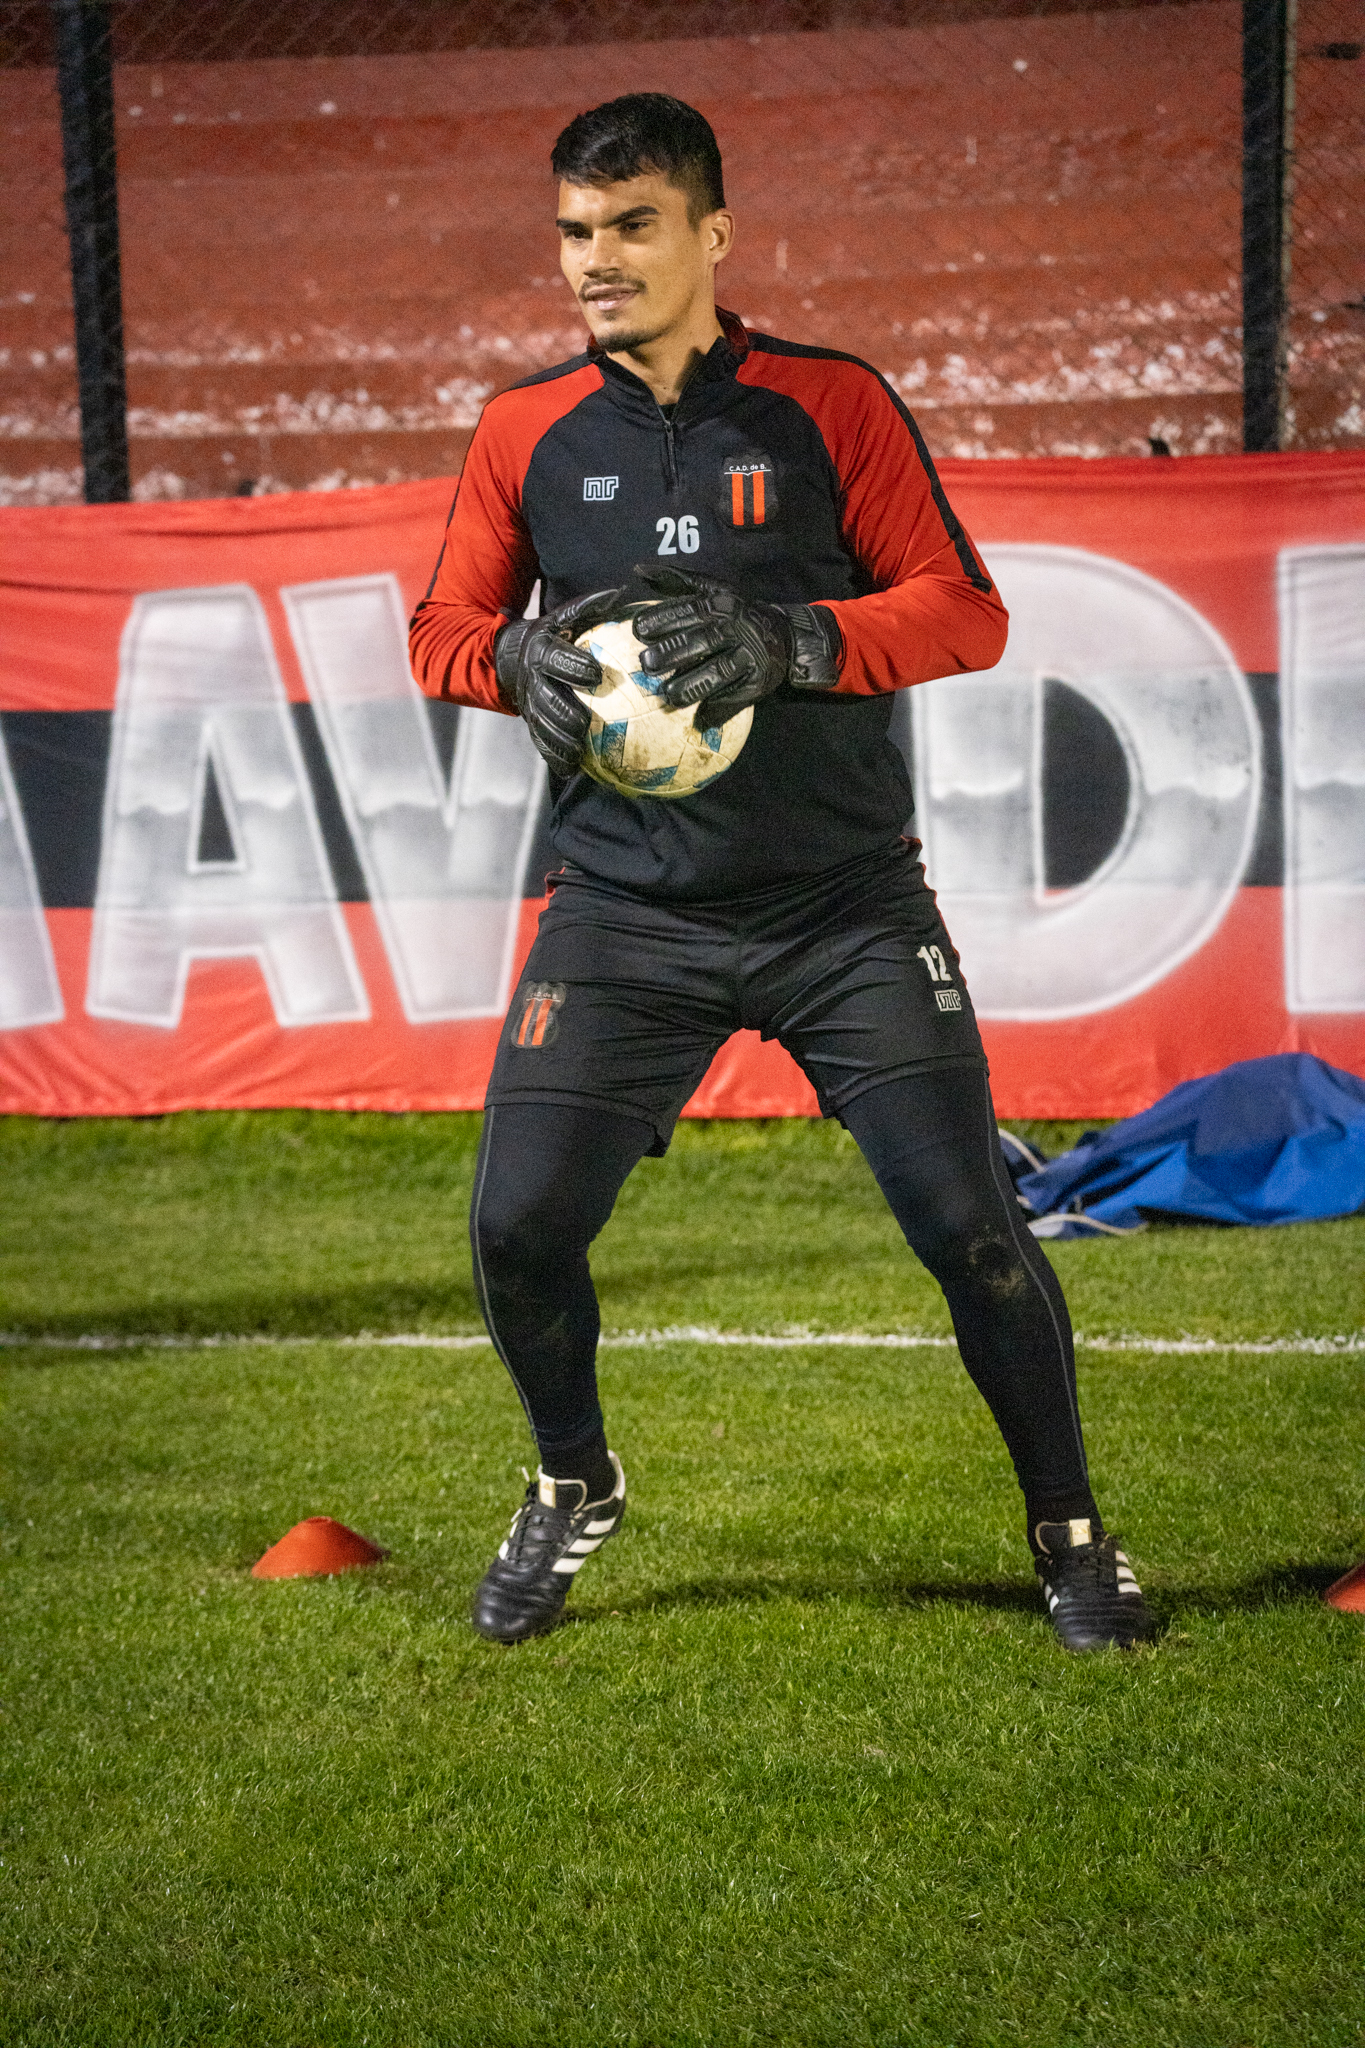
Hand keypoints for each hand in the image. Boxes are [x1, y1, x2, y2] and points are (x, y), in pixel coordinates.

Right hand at [494, 588, 624, 775]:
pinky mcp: (530, 722)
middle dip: (564, 714)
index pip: (556, 659)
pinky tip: (571, 769)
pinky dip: (554, 757)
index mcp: (541, 651)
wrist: (507, 658)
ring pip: (541, 726)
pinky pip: (540, 743)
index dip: (574, 667)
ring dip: (559, 742)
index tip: (596, 674)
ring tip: (578, 753)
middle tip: (585, 725)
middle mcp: (532, 679)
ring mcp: (529, 703)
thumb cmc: (547, 635)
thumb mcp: (561, 617)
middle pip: (546, 700)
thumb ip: (588, 607)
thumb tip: (621, 594)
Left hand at [633, 566, 841, 725]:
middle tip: (647, 664)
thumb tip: (640, 570)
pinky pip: (736, 697)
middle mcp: (735, 628)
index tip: (639, 630)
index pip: (687, 610)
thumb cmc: (737, 613)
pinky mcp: (758, 681)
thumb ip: (677, 581)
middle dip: (672, 653)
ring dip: (692, 685)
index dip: (662, 619)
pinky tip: (700, 718)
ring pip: (718, 672)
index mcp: (720, 605)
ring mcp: (748, 655)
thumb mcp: (713, 590)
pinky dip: (718, 708)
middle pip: (701, 641)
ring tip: (669, 695)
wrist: (782, 635)